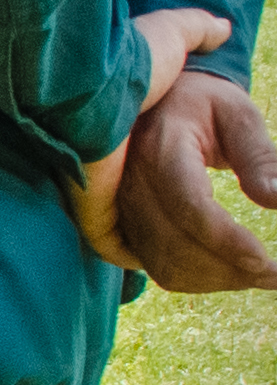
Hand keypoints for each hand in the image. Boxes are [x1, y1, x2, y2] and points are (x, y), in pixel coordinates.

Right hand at [73, 11, 256, 278]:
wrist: (147, 103)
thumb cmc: (202, 105)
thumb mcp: (237, 115)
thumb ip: (261, 157)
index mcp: (159, 148)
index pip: (189, 206)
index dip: (227, 240)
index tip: (266, 261)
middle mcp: (130, 183)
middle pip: (178, 245)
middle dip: (233, 270)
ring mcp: (122, 209)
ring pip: (166, 265)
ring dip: (218, 281)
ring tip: (261, 275)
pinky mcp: (123, 227)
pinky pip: (157, 268)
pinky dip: (198, 281)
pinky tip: (230, 272)